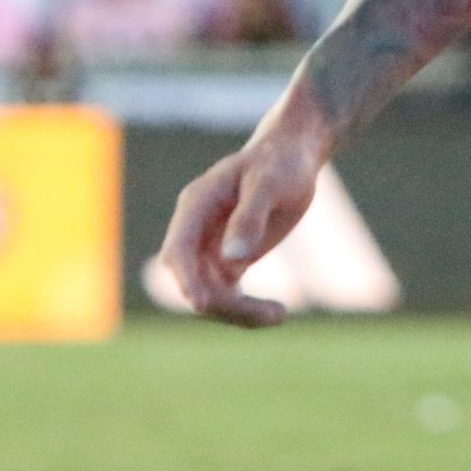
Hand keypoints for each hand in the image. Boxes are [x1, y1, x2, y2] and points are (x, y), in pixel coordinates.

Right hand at [158, 108, 326, 328]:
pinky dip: (246, 309)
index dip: (186, 279)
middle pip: (193, 280)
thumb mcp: (269, 182)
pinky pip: (228, 295)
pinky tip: (276, 314)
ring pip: (210, 294)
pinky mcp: (228, 262)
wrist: (291, 156)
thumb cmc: (279, 162)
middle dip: (222, 304)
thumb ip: (250, 216)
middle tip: (271, 314)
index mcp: (196, 205)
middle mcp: (196, 231)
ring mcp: (210, 249)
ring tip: (279, 315)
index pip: (178, 250)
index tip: (202, 306)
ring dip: (238, 312)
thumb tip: (232, 258)